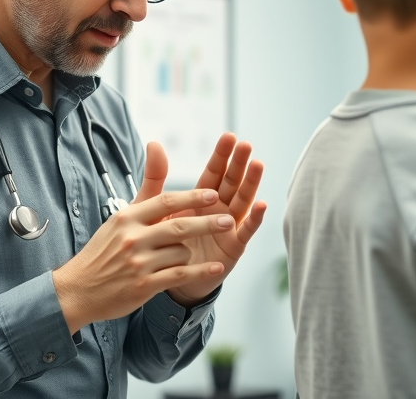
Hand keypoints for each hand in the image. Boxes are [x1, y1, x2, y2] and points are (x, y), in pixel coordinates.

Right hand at [52, 185, 235, 334]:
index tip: (213, 195)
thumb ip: (147, 187)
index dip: (191, 198)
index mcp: (127, 218)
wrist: (78, 289)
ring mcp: (138, 263)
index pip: (164, 202)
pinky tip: (215, 267)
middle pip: (179, 227)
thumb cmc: (104, 250)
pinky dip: (200, 271)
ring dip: (189, 253)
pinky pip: (180, 275)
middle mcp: (132, 238)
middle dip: (207, 223)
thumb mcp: (122, 217)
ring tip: (184, 255)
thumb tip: (156, 145)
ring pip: (181, 252)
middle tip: (227, 220)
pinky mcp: (144, 286)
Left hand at [138, 134, 266, 306]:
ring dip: (250, 184)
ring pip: (242, 201)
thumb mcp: (156, 208)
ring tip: (258, 165)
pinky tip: (261, 204)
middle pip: (231, 182)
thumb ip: (156, 177)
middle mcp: (218, 209)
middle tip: (246, 145)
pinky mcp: (233, 247)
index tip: (229, 137)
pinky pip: (245, 231)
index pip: (213, 172)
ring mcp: (228, 227)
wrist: (167, 278)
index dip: (221, 156)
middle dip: (238, 164)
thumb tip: (154, 143)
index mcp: (200, 198)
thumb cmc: (163, 242)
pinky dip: (254, 218)